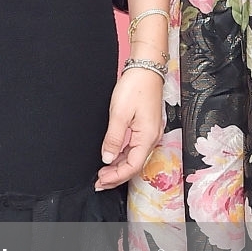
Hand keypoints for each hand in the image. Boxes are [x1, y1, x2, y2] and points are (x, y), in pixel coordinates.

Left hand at [97, 67, 164, 188]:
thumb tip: (107, 158)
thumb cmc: (135, 87)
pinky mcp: (147, 127)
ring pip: (134, 157)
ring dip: (119, 167)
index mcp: (147, 137)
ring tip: (103, 174)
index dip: (116, 177)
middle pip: (134, 165)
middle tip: (99, 183)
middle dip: (116, 176)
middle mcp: (152, 138)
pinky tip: (113, 158)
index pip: (132, 166)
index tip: (100, 181)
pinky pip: (135, 148)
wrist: (146, 68)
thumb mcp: (119, 113)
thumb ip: (113, 138)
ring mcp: (150, 133)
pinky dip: (123, 156)